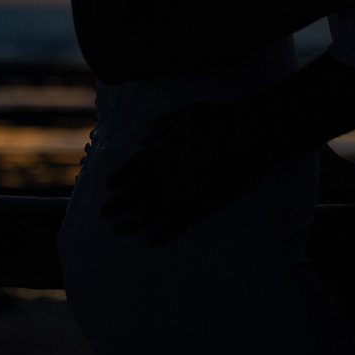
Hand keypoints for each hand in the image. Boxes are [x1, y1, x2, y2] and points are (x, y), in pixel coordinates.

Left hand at [101, 101, 262, 246]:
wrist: (250, 139)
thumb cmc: (220, 121)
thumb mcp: (187, 113)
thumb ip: (162, 126)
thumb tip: (143, 140)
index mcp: (162, 151)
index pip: (133, 167)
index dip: (119, 177)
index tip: (109, 185)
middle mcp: (167, 174)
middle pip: (136, 191)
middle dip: (118, 202)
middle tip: (105, 212)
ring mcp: (183, 192)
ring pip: (150, 210)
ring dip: (132, 220)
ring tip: (119, 228)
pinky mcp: (201, 205)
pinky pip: (178, 223)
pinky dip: (163, 233)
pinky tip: (151, 240)